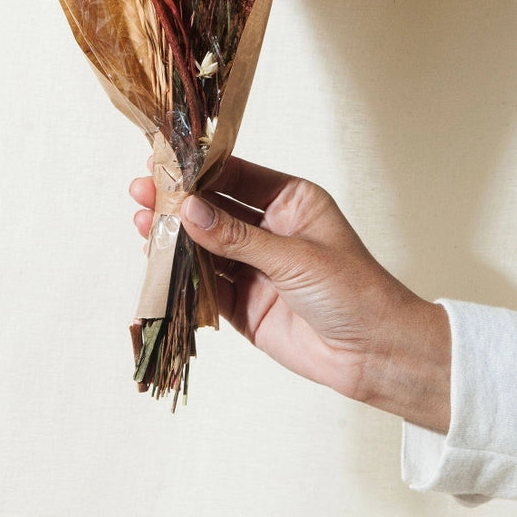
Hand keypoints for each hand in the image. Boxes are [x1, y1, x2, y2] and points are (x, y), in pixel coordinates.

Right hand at [129, 156, 450, 432]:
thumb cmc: (354, 291)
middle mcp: (269, 230)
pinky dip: (180, 276)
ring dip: (173, 238)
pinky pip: (204, 286)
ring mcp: (254, 267)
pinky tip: (155, 261)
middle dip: (177, 202)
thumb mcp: (295, 256)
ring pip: (204, 247)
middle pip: (213, 210)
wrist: (376, 354)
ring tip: (140, 223)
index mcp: (290, 202)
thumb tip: (188, 210)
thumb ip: (237, 236)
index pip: (235, 177)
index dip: (198, 170)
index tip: (162, 162)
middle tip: (141, 191)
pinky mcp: (243, 304)